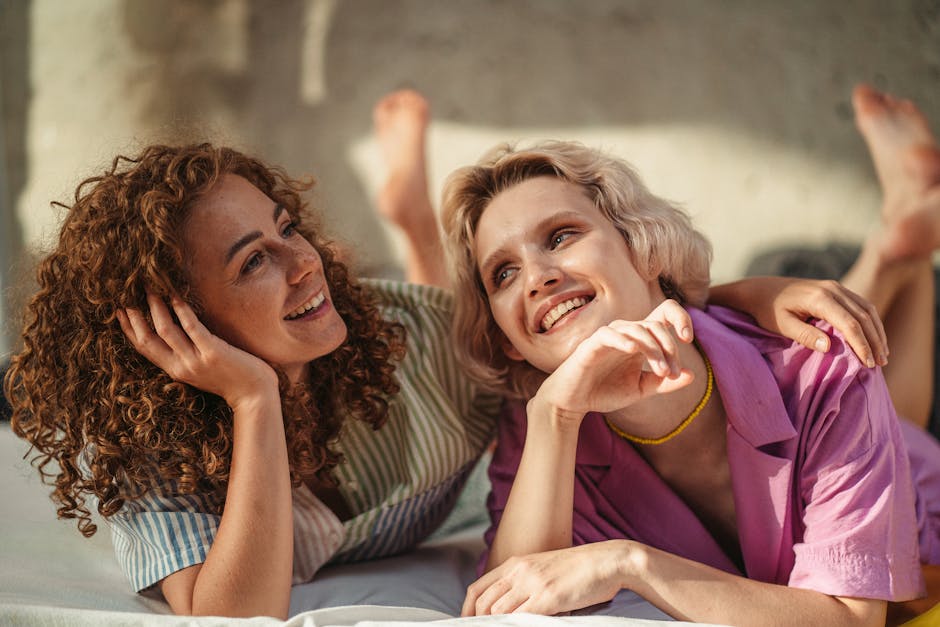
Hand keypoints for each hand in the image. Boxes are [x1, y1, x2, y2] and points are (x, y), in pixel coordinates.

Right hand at [116, 293, 278, 409]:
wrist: (255, 396)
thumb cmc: (232, 381)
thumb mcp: (201, 371)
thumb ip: (187, 356)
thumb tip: (178, 334)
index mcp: (176, 371)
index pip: (144, 348)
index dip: (129, 329)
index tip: (119, 310)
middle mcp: (181, 366)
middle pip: (147, 339)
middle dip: (134, 316)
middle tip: (127, 294)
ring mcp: (196, 360)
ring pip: (165, 330)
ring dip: (155, 307)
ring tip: (151, 289)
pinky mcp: (213, 352)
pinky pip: (193, 328)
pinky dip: (182, 311)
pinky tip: (176, 297)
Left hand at [463, 541, 627, 615]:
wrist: (606, 561)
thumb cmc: (578, 569)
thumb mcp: (543, 569)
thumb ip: (523, 583)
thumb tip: (506, 607)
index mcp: (516, 564)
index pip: (478, 587)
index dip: (467, 609)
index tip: (467, 624)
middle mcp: (520, 571)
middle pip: (484, 602)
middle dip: (478, 622)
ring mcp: (533, 584)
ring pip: (499, 612)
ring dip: (496, 626)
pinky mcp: (549, 597)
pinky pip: (521, 618)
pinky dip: (515, 626)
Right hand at [534, 300, 695, 423]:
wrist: (573, 402)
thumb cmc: (604, 391)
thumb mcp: (640, 389)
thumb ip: (664, 382)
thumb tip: (691, 374)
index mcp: (640, 340)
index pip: (664, 314)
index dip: (680, 318)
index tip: (688, 339)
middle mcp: (626, 334)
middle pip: (656, 324)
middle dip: (669, 348)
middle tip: (670, 372)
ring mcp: (609, 337)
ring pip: (637, 328)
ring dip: (653, 349)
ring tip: (659, 371)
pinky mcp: (591, 344)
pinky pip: (610, 334)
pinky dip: (624, 340)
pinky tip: (633, 351)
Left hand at [712, 277, 886, 367]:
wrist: (760, 290)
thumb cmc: (768, 310)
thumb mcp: (781, 325)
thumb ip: (805, 335)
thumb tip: (830, 347)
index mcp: (819, 298)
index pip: (849, 323)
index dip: (862, 345)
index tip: (869, 364)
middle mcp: (832, 289)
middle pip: (863, 316)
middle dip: (875, 341)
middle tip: (881, 364)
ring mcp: (836, 287)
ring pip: (866, 309)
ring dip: (877, 331)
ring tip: (883, 354)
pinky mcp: (836, 289)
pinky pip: (860, 305)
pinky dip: (870, 322)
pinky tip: (873, 337)